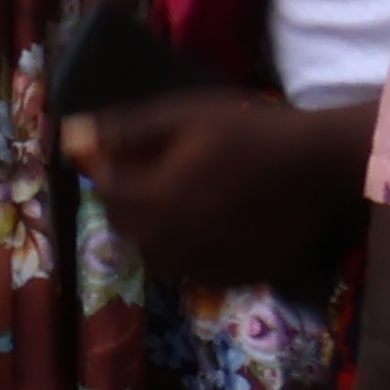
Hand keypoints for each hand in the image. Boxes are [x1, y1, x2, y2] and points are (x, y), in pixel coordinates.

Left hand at [69, 88, 371, 287]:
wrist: (320, 164)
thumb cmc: (248, 130)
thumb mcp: (181, 115)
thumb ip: (124, 131)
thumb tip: (70, 136)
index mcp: (158, 200)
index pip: (107, 194)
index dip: (106, 171)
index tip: (119, 154)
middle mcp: (179, 240)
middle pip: (129, 229)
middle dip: (125, 202)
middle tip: (142, 176)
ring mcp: (212, 263)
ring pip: (159, 257)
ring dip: (152, 232)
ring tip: (171, 202)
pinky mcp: (243, 274)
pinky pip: (197, 272)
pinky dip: (189, 254)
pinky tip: (205, 227)